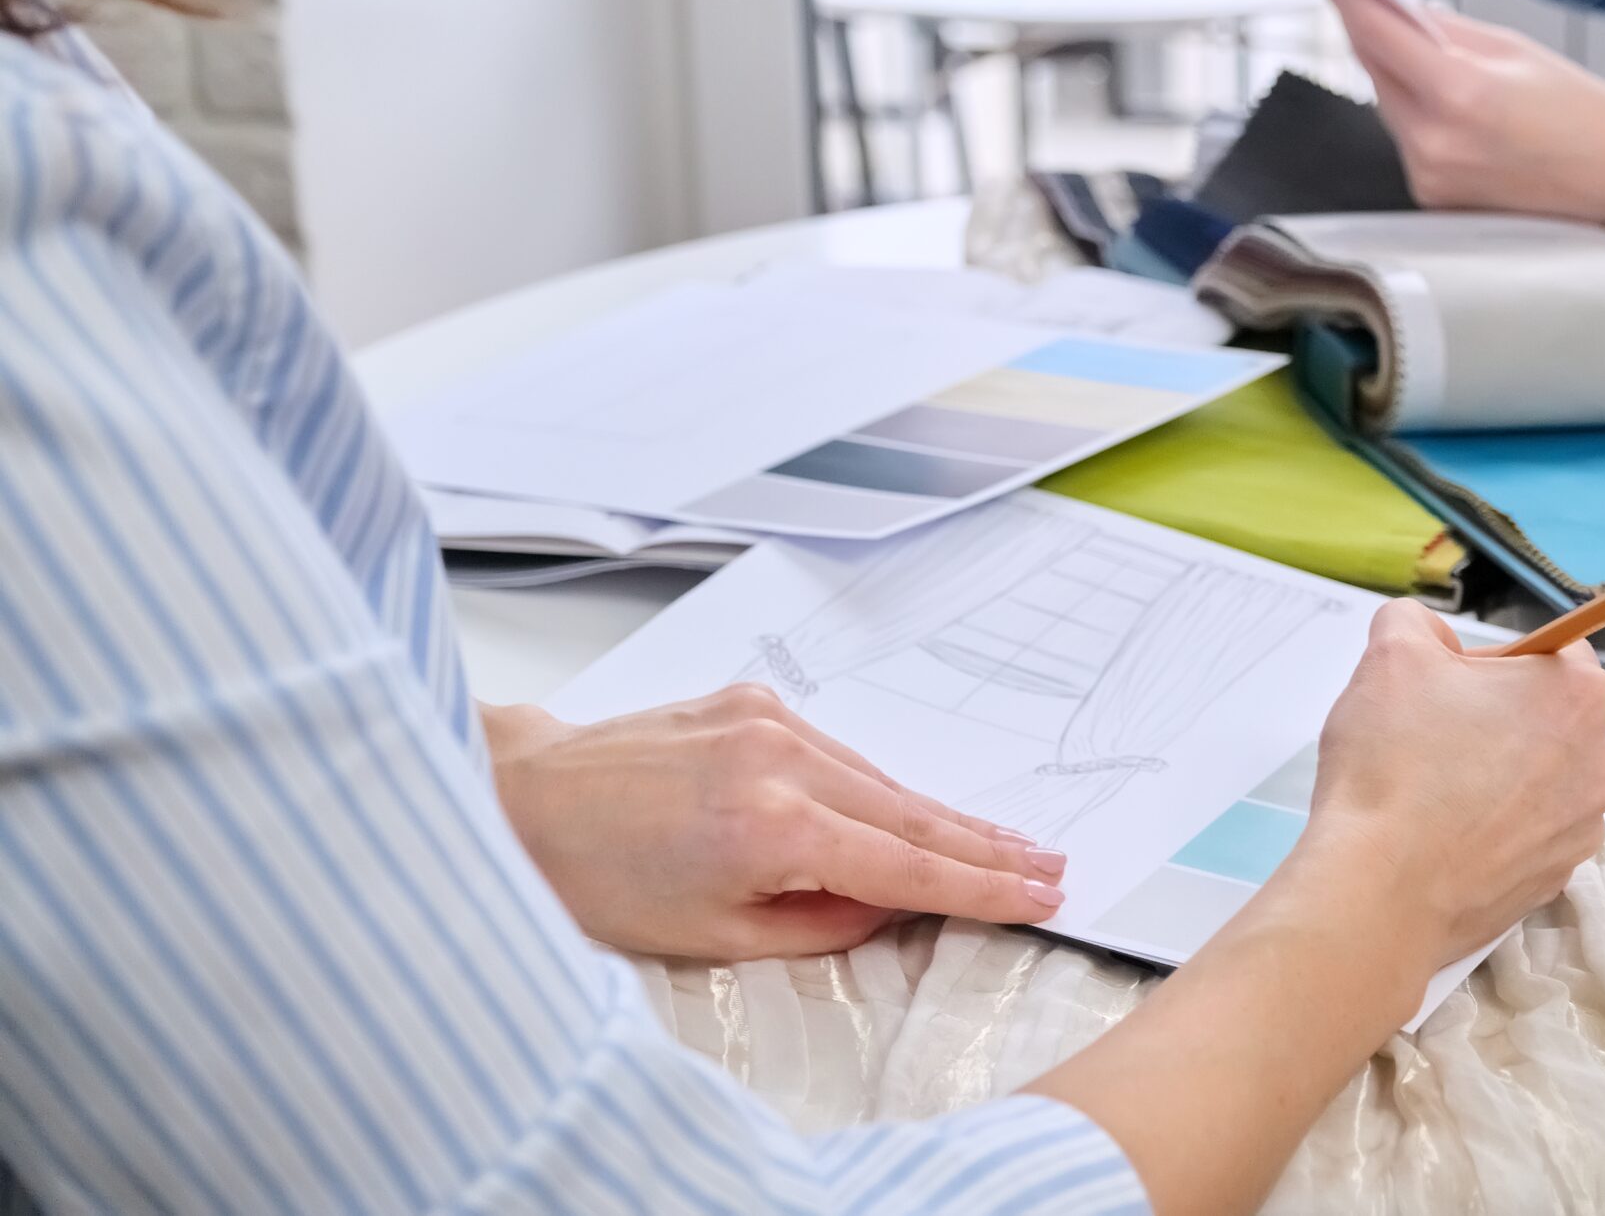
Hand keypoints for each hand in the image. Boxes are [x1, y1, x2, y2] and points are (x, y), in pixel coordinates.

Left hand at [482, 687, 1065, 960]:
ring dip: (943, 816)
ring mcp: (770, 719)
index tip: (1038, 895)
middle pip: (912, 813)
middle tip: (1050, 864)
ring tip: (1003, 844)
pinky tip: (915, 809)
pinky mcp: (754, 699)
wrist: (523, 795)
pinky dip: (880, 785)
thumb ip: (817, 924)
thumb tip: (886, 909)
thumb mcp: (712, 935)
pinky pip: (840, 752)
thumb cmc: (595, 876)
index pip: (906, 867)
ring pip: (882, 779)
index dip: (981, 887)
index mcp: (774, 827)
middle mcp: (782, 759)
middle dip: (987, 845)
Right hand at [1294, 602, 1604, 969]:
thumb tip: (1429, 637)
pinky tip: (1439, 837)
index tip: (1444, 686)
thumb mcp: (1391, 654)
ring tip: (1430, 792)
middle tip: (1430, 734)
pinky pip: (1526, 835)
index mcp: (1579, 696)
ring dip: (1496, 775)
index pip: (1552, 651)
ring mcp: (1583, 831)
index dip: (1492, 661)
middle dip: (1497, 718)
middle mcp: (1603, 764)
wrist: (1380, 892)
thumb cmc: (1394, 763)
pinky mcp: (1555, 882)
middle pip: (1551, 717)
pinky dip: (1491, 830)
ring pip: (1539, 779)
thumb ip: (1415, 622)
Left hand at [1306, 0, 1604, 246]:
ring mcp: (1429, 179)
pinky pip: (1406, 138)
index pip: (1374, 30)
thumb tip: (1389, 4)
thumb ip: (1444, 30)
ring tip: (1445, 64)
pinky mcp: (1431, 200)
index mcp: (1459, 95)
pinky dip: (1416, 113)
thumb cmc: (1584, 113)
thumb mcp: (1516, 51)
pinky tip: (1456, 109)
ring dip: (1398, 73)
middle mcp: (1434, 144)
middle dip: (1372, 26)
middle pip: (1373, 66)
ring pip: (1387, 103)